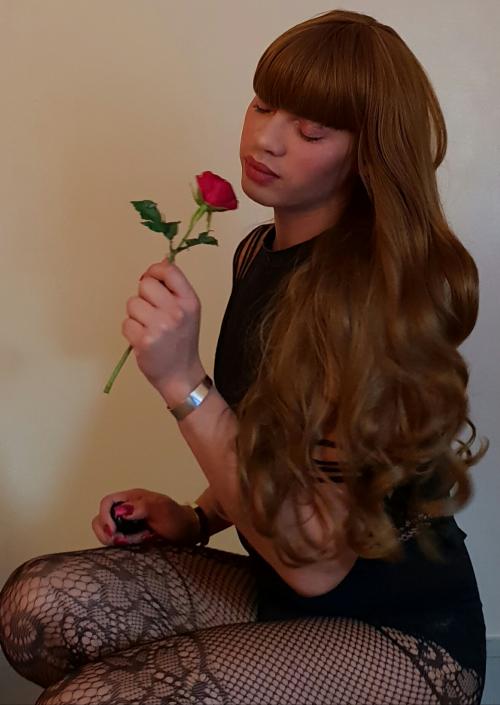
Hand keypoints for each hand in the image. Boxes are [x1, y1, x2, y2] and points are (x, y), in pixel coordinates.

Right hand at [92, 488, 199, 546]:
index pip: (106, 503)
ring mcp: (126, 525)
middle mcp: (126, 510)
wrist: (189, 532)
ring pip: (106, 531)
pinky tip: (128, 549)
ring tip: (126, 545)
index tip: (114, 531)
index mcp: (132, 499)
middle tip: (118, 542)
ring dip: (111, 540)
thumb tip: (122, 510)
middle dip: (105, 531)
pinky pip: (115, 541)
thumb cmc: (177, 517)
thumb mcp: (163, 508)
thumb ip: (143, 506)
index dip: (105, 516)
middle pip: (101, 518)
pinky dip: (117, 546)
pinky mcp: (129, 538)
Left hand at [122, 258, 202, 392]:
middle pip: (145, 284)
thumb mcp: (188, 312)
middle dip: (144, 296)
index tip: (151, 280)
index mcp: (189, 301)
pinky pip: (126, 323)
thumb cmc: (182, 342)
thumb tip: (162, 262)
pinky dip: (131, 331)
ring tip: (149, 328)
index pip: (168, 270)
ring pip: (132, 303)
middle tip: (152, 313)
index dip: (154, 271)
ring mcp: (160, 326)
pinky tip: (143, 340)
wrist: (181, 375)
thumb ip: (175, 289)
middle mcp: (176, 312)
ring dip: (136, 315)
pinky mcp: (144, 341)